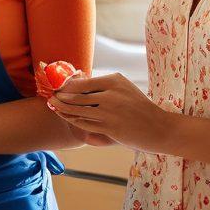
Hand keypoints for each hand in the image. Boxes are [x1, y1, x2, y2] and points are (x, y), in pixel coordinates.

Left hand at [49, 72, 172, 152]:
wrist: (159, 128)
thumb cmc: (139, 107)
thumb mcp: (123, 89)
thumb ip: (102, 86)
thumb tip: (76, 82)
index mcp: (113, 81)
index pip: (82, 83)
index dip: (66, 86)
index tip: (56, 88)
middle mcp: (110, 94)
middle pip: (76, 96)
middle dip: (60, 98)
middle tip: (50, 98)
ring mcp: (109, 112)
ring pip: (77, 110)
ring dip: (62, 109)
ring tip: (53, 106)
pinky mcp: (109, 127)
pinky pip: (85, 123)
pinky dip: (73, 120)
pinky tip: (66, 117)